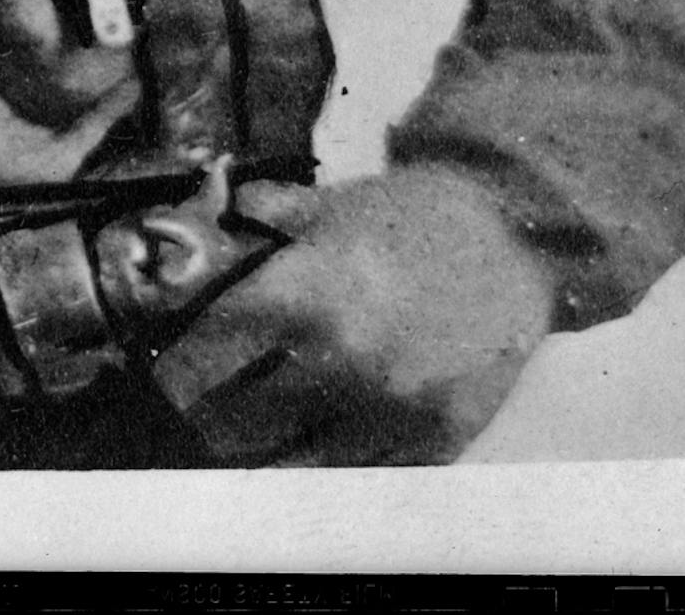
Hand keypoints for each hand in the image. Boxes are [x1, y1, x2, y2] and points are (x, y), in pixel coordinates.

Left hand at [145, 164, 554, 465]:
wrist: (521, 240)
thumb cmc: (418, 215)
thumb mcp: (331, 205)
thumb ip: (262, 219)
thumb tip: (203, 216)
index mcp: (305, 295)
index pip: (206, 354)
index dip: (174, 366)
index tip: (163, 369)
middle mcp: (339, 364)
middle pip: (234, 423)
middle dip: (208, 416)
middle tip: (199, 407)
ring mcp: (387, 414)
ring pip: (288, 466)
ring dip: (259, 453)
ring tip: (245, 436)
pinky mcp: (431, 445)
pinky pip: (356, 480)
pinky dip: (325, 468)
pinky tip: (311, 448)